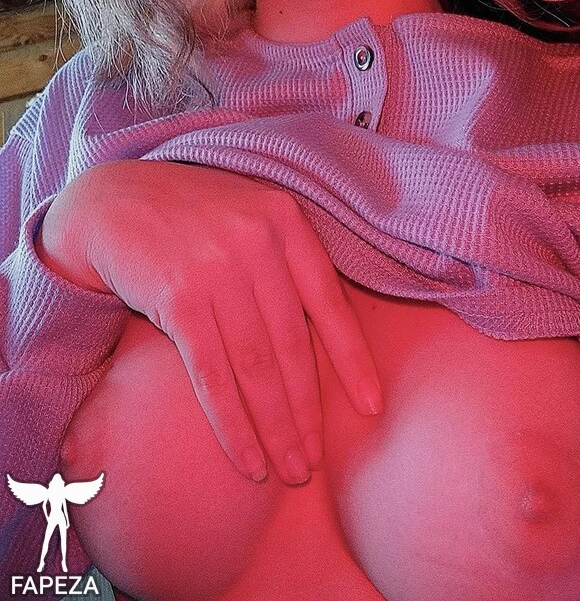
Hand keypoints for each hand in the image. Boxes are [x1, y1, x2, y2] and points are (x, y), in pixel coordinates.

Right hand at [38, 160, 383, 486]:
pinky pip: (212, 374)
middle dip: (307, 412)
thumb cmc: (192, 217)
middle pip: (292, 344)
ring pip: (256, 367)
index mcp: (284, 218)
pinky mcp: (178, 297)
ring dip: (275, 428)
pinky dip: (232, 424)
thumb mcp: (250, 218)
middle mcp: (256, 240)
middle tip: (313, 462)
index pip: (329, 301)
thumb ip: (287, 262)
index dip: (352, 360)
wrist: (114, 201)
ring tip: (289, 470)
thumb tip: (330, 343)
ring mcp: (216, 268)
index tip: (371, 408)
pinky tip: (247, 459)